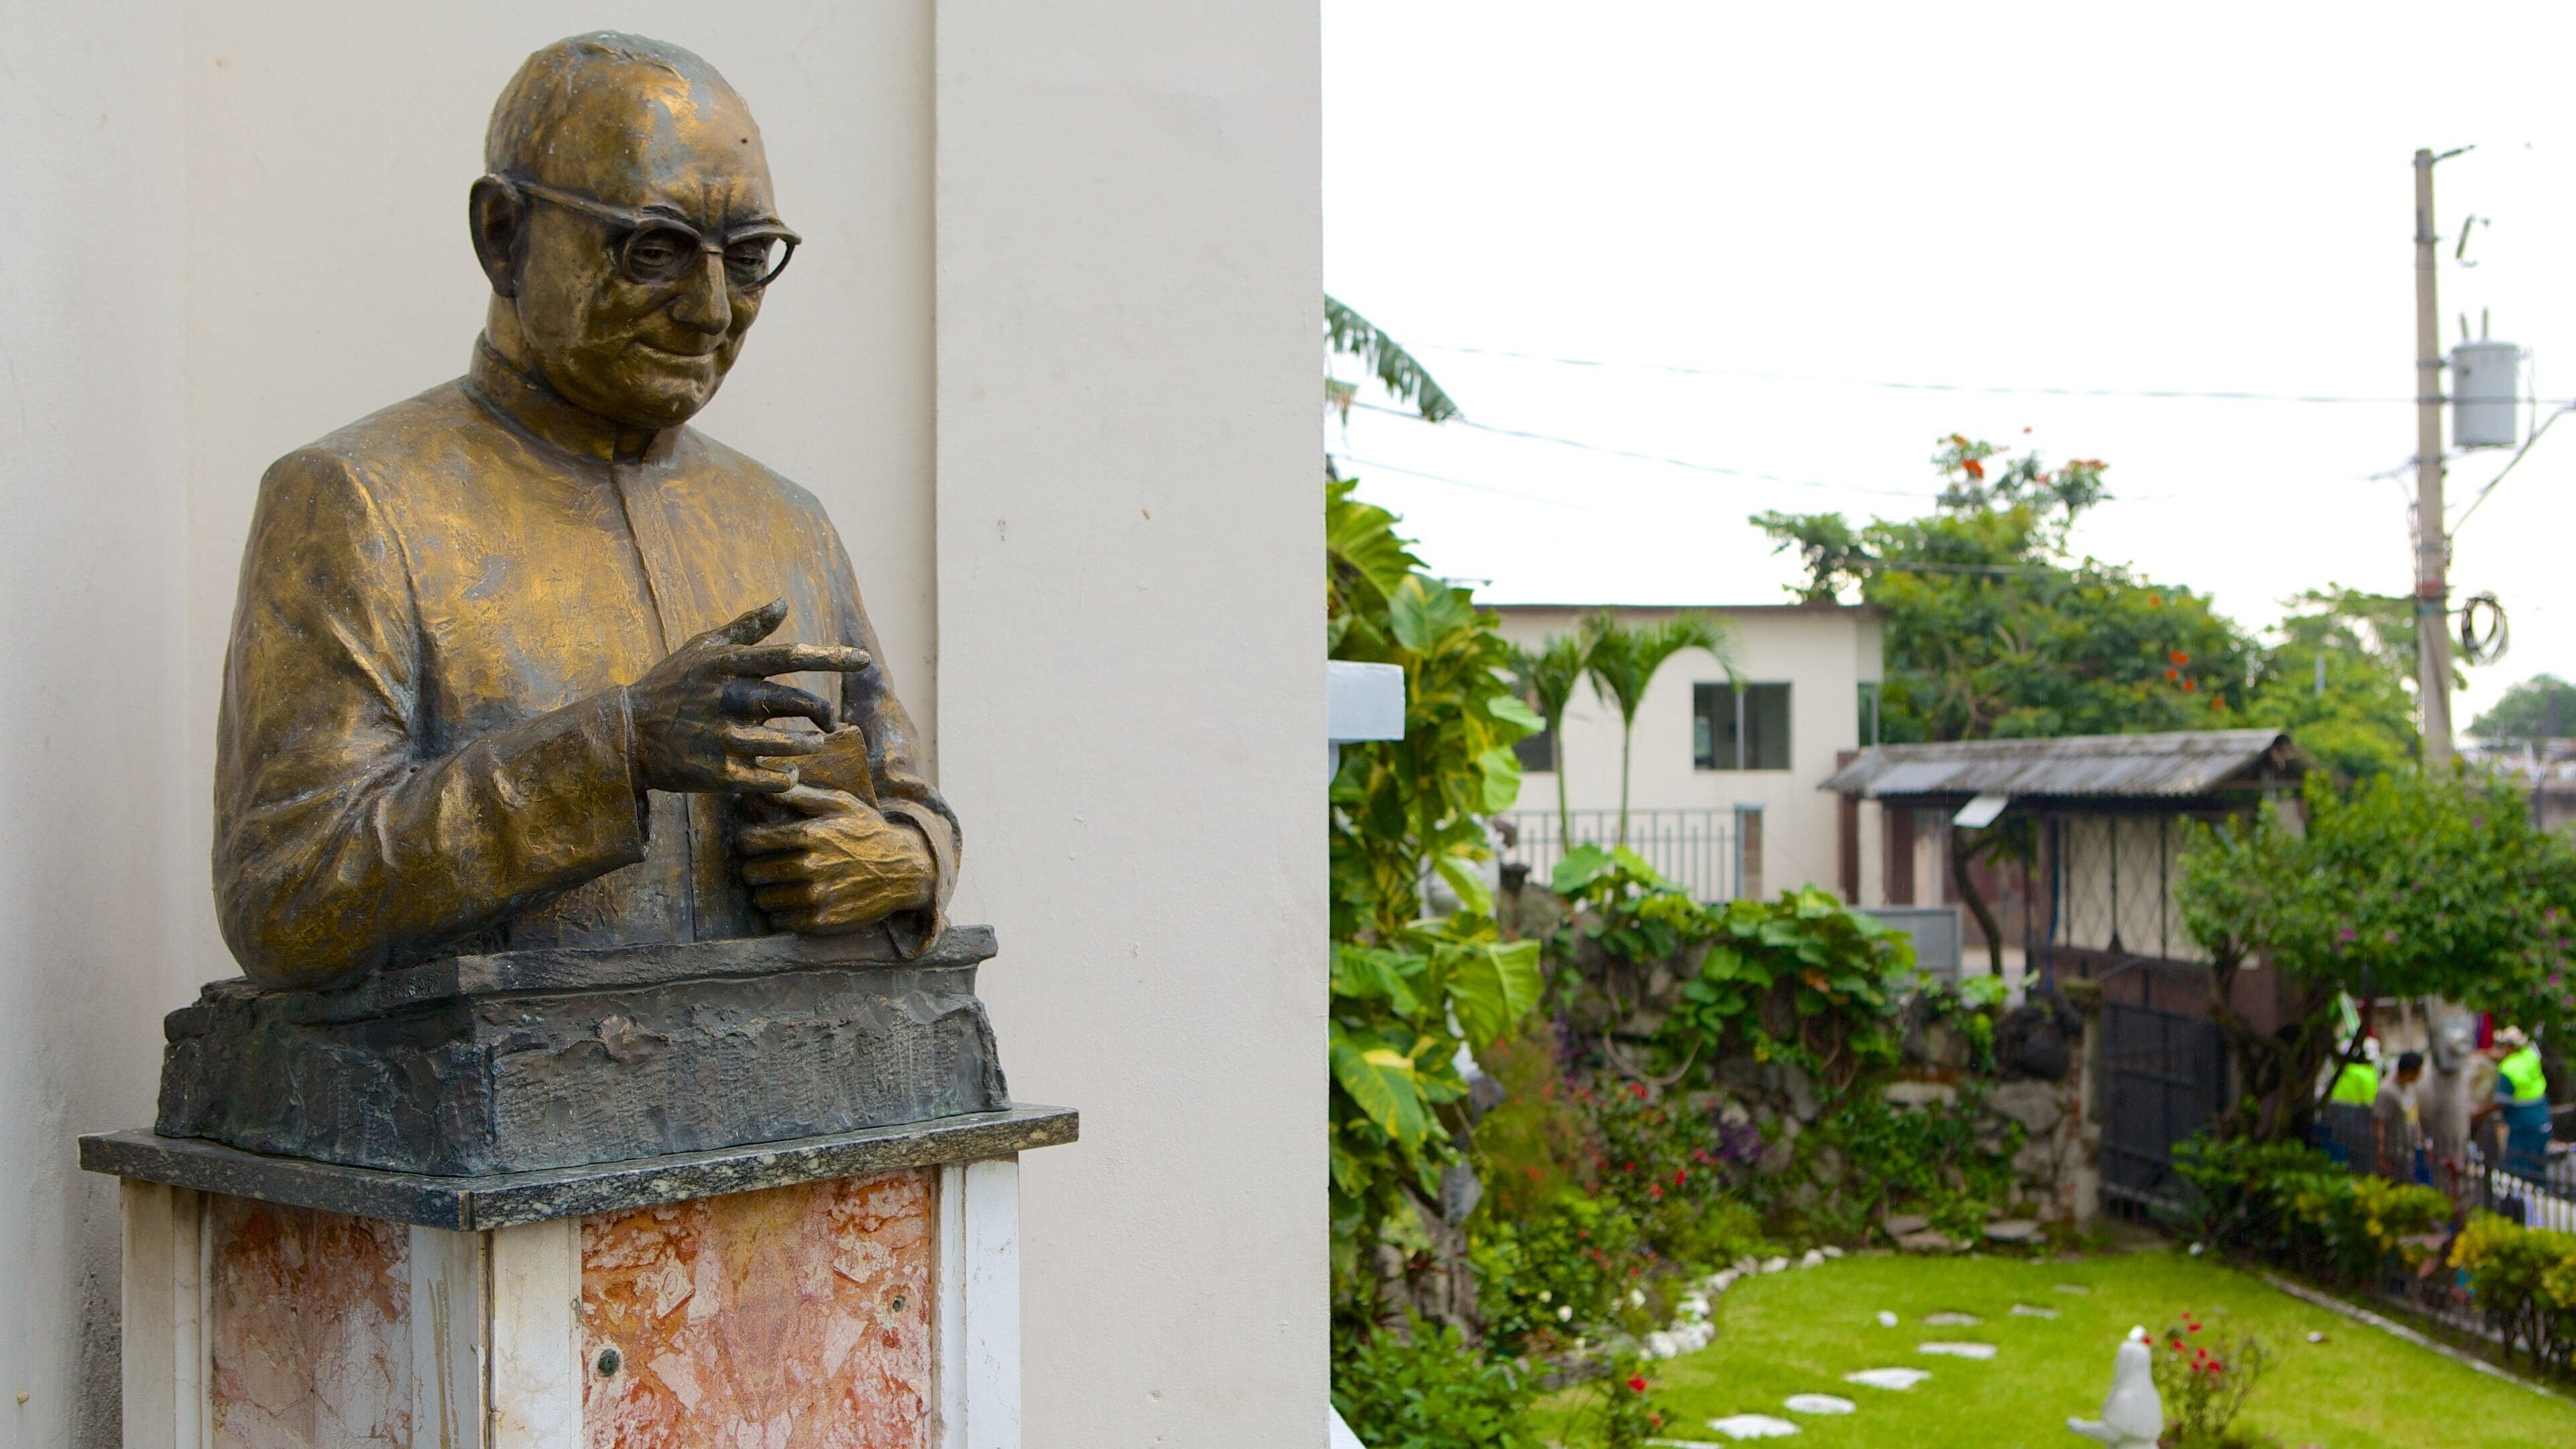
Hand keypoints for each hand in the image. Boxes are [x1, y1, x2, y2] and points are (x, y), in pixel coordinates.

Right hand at [625, 599, 866, 793]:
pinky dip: (784, 777)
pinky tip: (787, 772)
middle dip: (822, 713)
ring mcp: (723, 737)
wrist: (628, 731)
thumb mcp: (703, 647)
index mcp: (729, 665)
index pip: (790, 656)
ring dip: (807, 746)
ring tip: (811, 743)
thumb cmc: (672, 684)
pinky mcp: (717, 771)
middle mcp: (730, 698)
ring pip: (789, 745)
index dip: (831, 657)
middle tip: (826, 720)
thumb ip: (746, 628)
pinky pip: (768, 779)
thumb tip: (782, 602)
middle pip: (798, 703)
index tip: (865, 659)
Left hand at [738, 785, 935, 932]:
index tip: (753, 843)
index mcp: (809, 835)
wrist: (906, 870)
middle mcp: (809, 866)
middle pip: (753, 872)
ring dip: (766, 892)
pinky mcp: (821, 921)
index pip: (751, 841)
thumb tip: (771, 782)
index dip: (747, 842)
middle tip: (766, 866)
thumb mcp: (843, 804)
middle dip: (754, 868)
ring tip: (779, 886)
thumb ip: (802, 795)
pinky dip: (781, 913)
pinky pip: (780, 921)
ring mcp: (815, 896)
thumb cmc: (870, 833)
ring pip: (763, 899)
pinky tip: (793, 903)